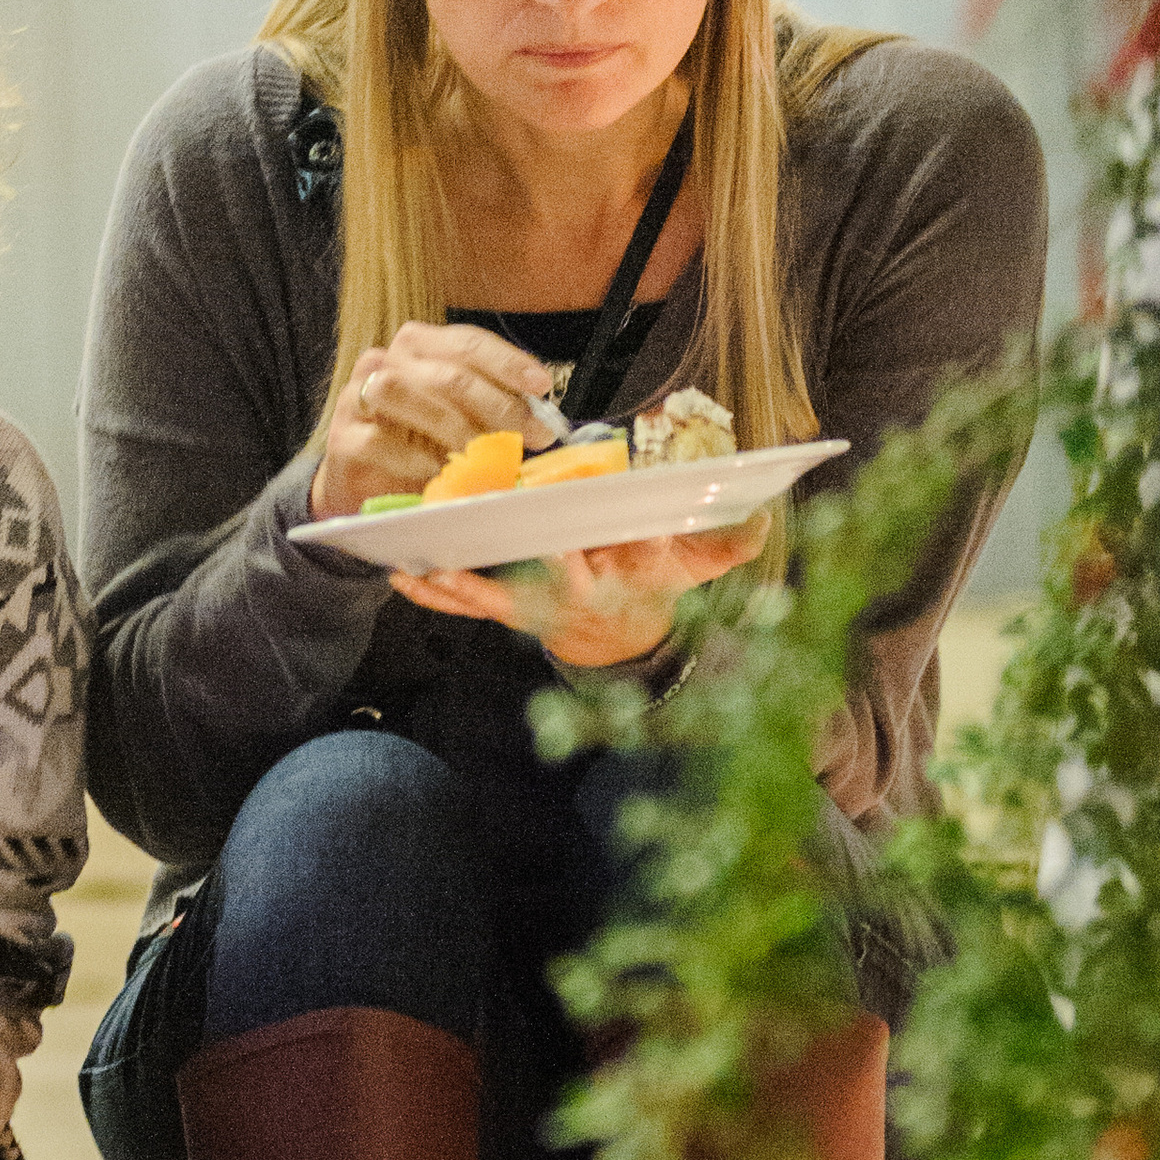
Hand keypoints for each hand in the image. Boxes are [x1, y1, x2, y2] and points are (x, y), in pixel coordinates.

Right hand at [309, 323, 560, 521]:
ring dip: (453, 426)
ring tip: (483, 453)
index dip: (507, 362)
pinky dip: (413, 456)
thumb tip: (542, 419)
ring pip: (404, 393)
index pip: (467, 342)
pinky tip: (437, 470)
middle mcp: (387, 360)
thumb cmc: (419, 445)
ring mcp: (359, 396)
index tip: (541, 387)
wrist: (366, 485)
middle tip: (530, 435)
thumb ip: (494, 409)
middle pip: (446, 372)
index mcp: (421, 346)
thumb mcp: (462, 420)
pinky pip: (378, 439)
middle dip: (497, 405)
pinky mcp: (342, 437)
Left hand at [392, 517, 767, 655]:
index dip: (596, 560)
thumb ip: (726, 547)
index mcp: (615, 583)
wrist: (621, 636)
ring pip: (489, 596)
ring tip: (412, 565)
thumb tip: (761, 523)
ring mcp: (534, 605)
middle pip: (538, 578)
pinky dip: (433, 592)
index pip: (607, 570)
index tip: (589, 541)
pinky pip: (465, 603)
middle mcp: (568, 597)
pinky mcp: (508, 609)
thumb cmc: (654, 587)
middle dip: (511, 565)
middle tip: (482, 546)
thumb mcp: (695, 569)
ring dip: (451, 583)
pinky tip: (399, 575)